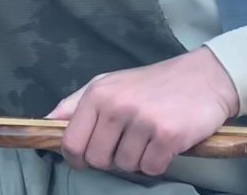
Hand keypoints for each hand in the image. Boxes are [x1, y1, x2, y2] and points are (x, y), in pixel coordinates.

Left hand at [47, 48, 239, 176]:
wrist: (201, 79)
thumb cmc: (149, 84)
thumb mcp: (105, 85)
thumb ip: (74, 105)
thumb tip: (44, 123)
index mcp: (96, 94)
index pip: (71, 141)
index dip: (75, 158)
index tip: (84, 160)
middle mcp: (116, 106)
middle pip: (97, 159)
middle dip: (109, 159)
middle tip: (124, 145)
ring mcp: (142, 121)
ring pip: (125, 165)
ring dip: (136, 160)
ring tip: (146, 139)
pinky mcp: (168, 135)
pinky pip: (151, 168)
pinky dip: (157, 163)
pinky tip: (163, 145)